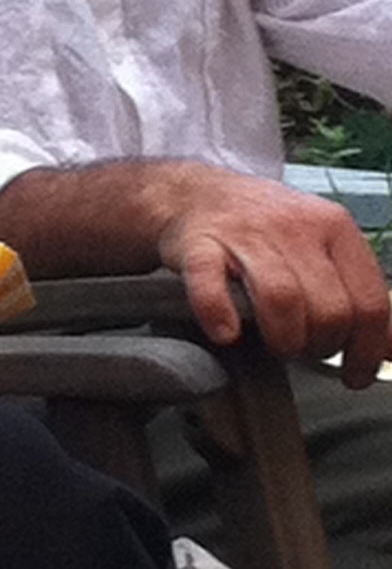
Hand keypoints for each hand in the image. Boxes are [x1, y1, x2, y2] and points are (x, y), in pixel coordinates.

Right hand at [153, 167, 391, 386]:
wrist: (196, 193)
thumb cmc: (265, 228)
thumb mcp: (322, 246)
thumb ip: (356, 291)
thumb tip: (390, 349)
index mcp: (335, 227)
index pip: (371, 302)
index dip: (367, 350)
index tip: (355, 375)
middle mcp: (295, 227)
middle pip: (329, 309)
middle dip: (320, 346)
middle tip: (304, 349)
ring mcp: (246, 234)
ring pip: (281, 301)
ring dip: (282, 340)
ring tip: (275, 344)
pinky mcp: (200, 244)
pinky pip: (211, 286)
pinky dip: (220, 316)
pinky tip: (226, 332)